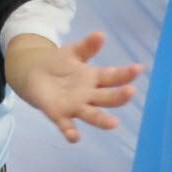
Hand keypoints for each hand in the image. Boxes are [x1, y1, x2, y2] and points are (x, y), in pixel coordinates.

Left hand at [19, 33, 141, 142]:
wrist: (33, 74)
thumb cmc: (59, 64)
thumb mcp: (73, 52)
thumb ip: (87, 46)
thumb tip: (100, 34)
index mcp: (95, 78)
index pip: (113, 77)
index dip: (126, 73)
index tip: (138, 68)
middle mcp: (89, 95)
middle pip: (108, 98)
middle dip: (119, 96)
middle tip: (130, 92)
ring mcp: (75, 106)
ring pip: (92, 114)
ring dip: (102, 120)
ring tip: (113, 124)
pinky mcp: (58, 114)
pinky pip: (66, 125)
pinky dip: (70, 132)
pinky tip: (74, 137)